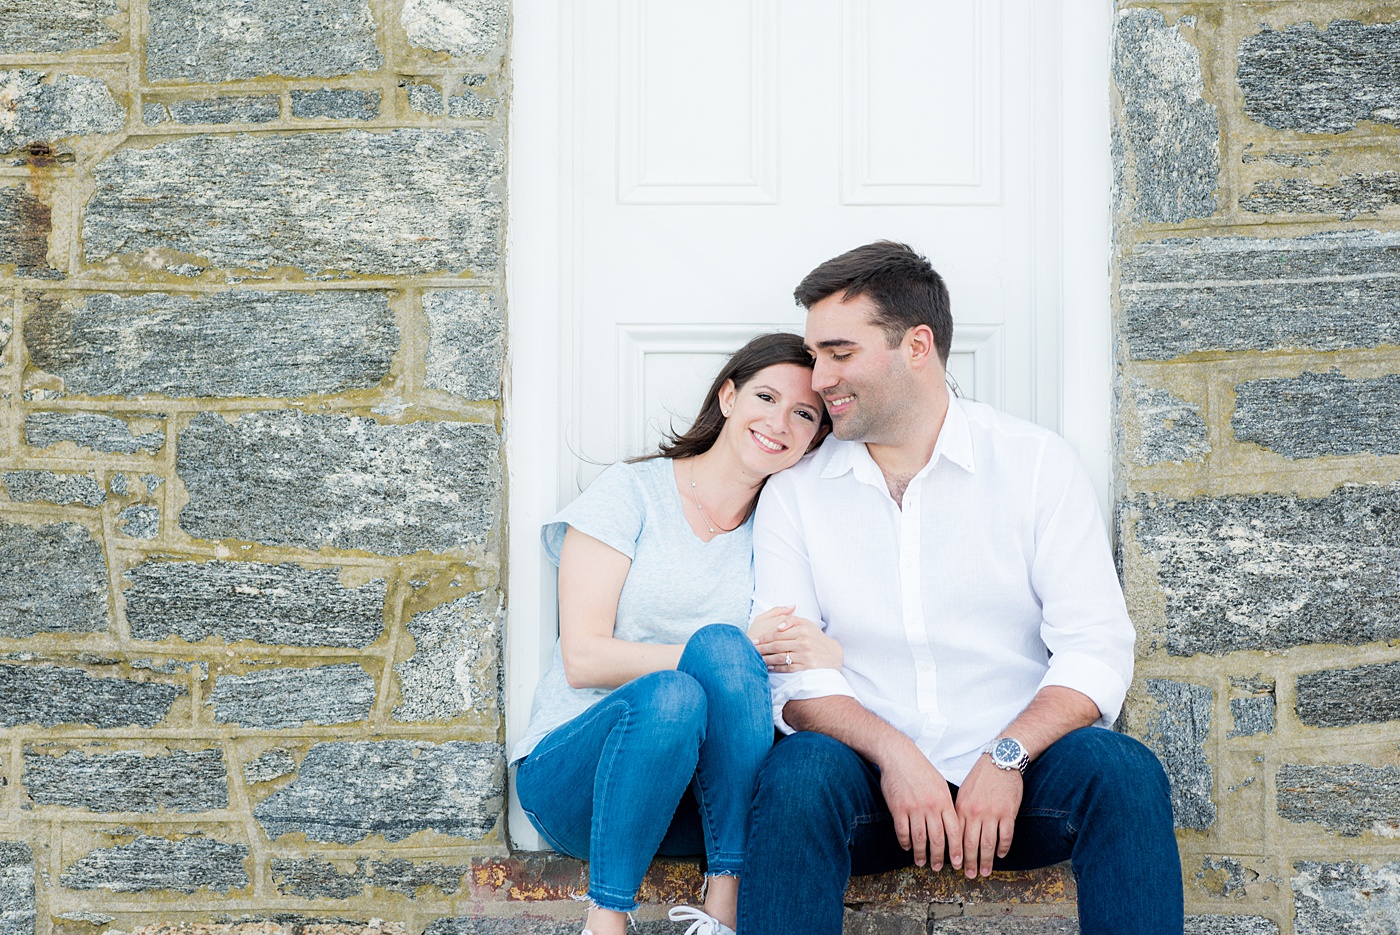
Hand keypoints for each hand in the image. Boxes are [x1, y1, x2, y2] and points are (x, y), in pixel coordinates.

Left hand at [749, 607, 842, 670]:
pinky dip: (777, 668)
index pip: (778, 634)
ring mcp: (805, 656)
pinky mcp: (807, 667)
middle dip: (762, 648)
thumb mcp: (808, 624)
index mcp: (803, 630)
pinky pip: (787, 668)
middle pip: (777, 646)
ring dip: (767, 659)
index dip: (765, 637)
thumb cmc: (817, 638)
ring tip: (758, 659)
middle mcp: (804, 642)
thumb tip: (777, 627)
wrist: (833, 655)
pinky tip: (769, 667)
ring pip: (781, 657)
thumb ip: (792, 620)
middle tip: (752, 650)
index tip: (755, 640)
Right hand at [876, 740, 961, 870]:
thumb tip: (952, 825)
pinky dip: (905, 842)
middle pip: (937, 839)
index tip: (957, 862)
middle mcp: (931, 806)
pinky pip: (902, 831)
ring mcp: (914, 808)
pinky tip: (907, 847)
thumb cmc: (921, 770)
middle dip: (938, 857)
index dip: (956, 849)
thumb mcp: (940, 785)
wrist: (899, 756)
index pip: (954, 831)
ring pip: (919, 838)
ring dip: (921, 854)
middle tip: (938, 868)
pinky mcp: (898, 808)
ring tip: (921, 862)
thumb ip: (946, 804)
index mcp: (944, 801)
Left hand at [954, 754, 1022, 877]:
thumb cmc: (981, 776)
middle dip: (970, 862)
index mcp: (961, 807)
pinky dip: (1003, 848)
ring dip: (986, 860)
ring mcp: (992, 814)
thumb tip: (955, 830)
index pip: (956, 836)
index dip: (956, 853)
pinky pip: (1005, 836)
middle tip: (970, 875)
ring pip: (988, 844)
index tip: (956, 866)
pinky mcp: (1008, 813)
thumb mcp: (964, 791)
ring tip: (985, 872)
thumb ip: (960, 811)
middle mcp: (975, 812)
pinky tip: (1000, 855)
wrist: (1001, 760)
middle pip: (971, 844)